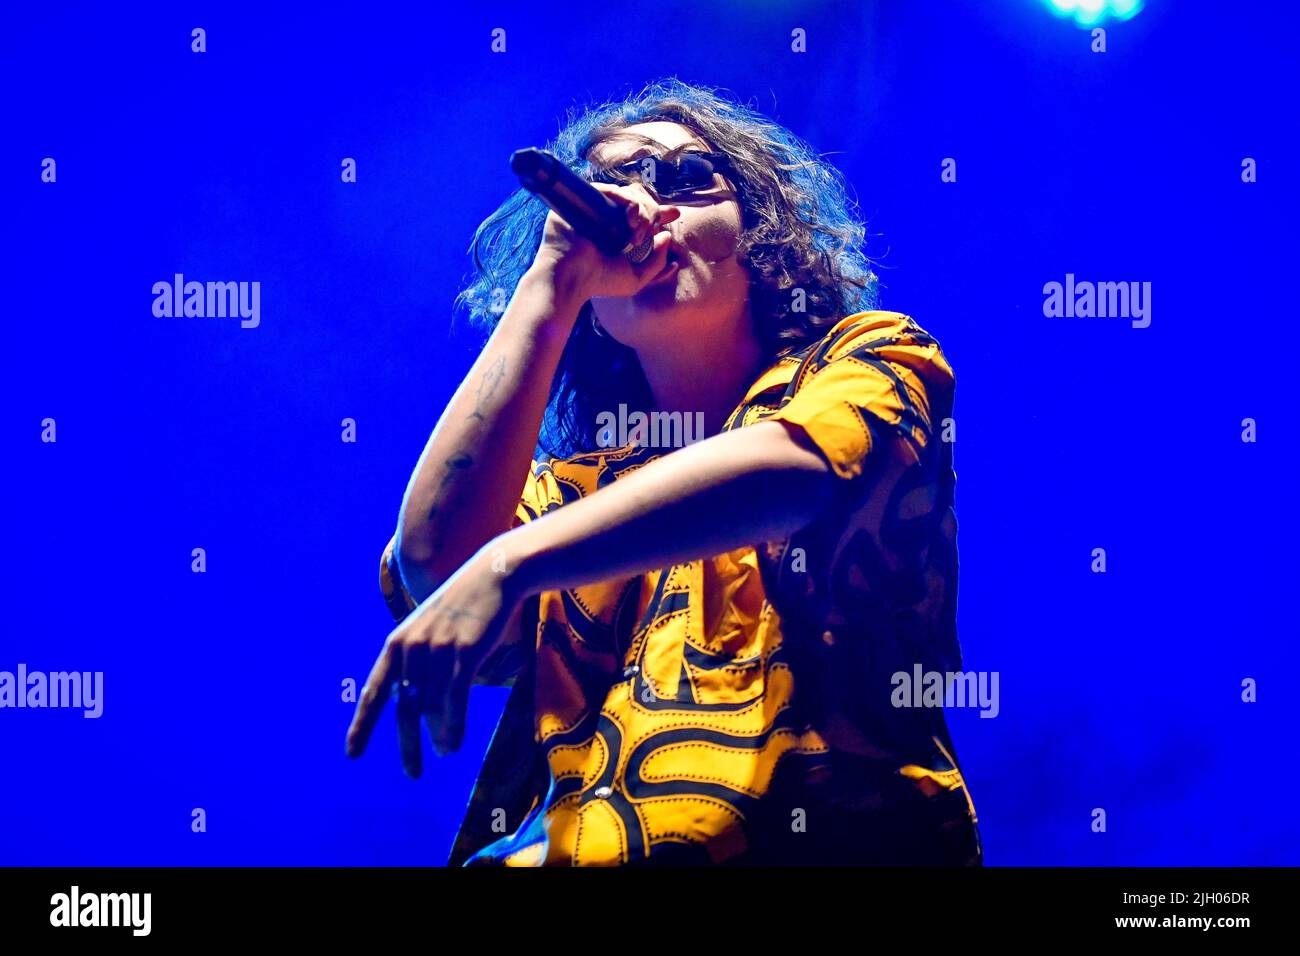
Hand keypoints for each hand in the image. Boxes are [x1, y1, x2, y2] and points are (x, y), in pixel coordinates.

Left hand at [345, 546, 521, 776]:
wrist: (494, 576)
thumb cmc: (464, 608)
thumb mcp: (434, 634)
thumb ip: (424, 671)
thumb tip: (428, 721)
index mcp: (397, 643)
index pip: (374, 691)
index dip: (362, 724)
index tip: (352, 753)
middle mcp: (412, 648)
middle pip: (404, 707)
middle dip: (407, 744)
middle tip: (412, 773)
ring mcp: (438, 650)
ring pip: (433, 707)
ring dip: (438, 736)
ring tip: (444, 753)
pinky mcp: (465, 652)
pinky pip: (456, 700)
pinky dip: (454, 726)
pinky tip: (454, 745)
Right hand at [529, 181, 680, 302]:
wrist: (571, 276)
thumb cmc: (600, 282)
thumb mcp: (636, 278)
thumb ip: (656, 261)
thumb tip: (667, 236)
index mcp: (618, 236)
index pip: (643, 217)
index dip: (660, 213)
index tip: (675, 213)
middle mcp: (607, 220)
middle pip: (638, 203)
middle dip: (651, 215)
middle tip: (646, 234)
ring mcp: (595, 209)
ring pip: (627, 195)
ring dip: (641, 210)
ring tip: (637, 231)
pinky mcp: (582, 200)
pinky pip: (609, 190)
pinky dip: (625, 199)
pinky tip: (630, 217)